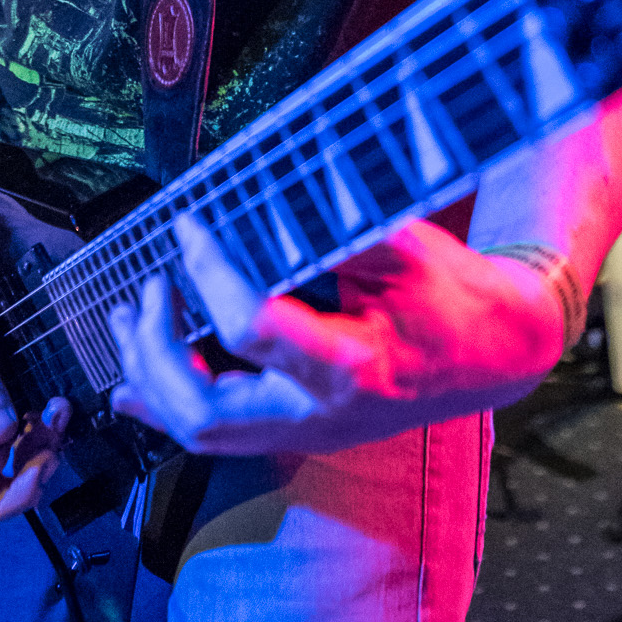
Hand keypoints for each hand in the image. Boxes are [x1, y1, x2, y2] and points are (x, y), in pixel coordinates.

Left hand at [110, 215, 564, 455]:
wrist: (493, 355)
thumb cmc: (453, 297)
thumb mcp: (411, 250)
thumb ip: (339, 229)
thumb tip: (265, 188)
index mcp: (352, 364)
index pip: (254, 329)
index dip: (209, 274)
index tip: (188, 226)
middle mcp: (321, 412)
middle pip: (206, 409)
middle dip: (157, 348)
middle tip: (148, 286)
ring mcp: (306, 430)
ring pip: (201, 431)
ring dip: (151, 375)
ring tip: (128, 315)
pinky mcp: (297, 429)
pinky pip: (216, 433)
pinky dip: (165, 404)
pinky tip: (130, 380)